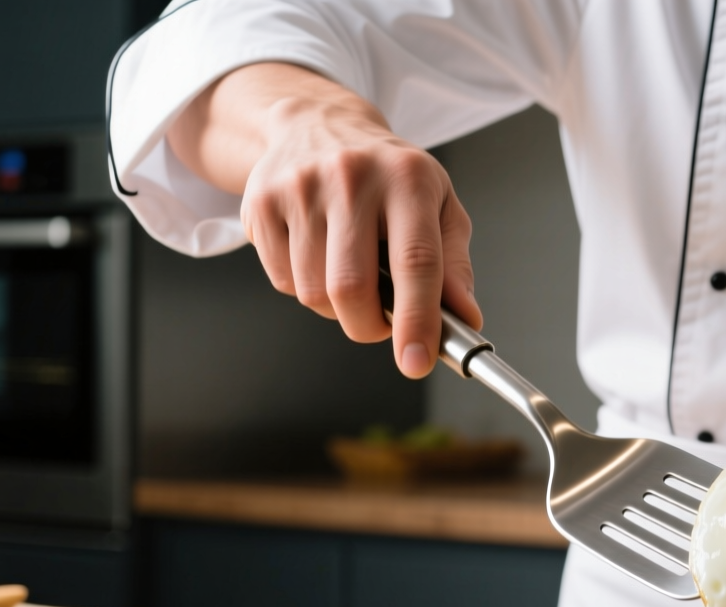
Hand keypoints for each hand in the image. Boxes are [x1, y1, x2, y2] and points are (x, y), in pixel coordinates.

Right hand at [166, 63, 482, 377]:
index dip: (417, 321)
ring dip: (339, 309)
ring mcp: (300, 188)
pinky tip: (320, 256)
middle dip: (370, 327)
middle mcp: (351, 177)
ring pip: (314, 293)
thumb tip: (464, 319)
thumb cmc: (391, 177)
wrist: (317, 125)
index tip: (417, 363)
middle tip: (384, 323)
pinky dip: (307, 289)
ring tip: (353, 276)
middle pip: (352, 288)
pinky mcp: (261, 204)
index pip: (415, 263)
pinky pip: (284, 282)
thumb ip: (455, 266)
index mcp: (408, 179)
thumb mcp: (440, 207)